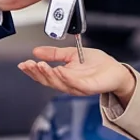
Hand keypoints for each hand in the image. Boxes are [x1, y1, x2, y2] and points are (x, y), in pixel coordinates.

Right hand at [20, 46, 136, 101]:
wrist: (116, 71)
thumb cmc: (98, 64)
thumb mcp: (71, 54)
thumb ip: (54, 54)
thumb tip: (36, 51)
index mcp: (63, 76)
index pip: (44, 76)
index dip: (32, 71)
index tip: (23, 64)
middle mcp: (68, 84)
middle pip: (48, 81)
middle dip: (37, 73)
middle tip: (29, 64)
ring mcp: (78, 87)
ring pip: (59, 83)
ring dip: (48, 75)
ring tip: (40, 66)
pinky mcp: (89, 87)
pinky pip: (75, 84)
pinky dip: (66, 78)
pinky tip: (59, 71)